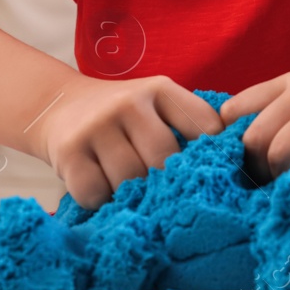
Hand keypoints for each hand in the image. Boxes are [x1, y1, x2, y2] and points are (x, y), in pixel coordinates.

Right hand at [24, 73, 223, 209]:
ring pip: (130, 180)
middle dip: (164, 181)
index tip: (206, 176)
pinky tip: (101, 186)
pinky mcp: (68, 152)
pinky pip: (97, 193)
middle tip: (159, 189)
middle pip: (164, 160)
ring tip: (127, 186)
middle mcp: (128, 103)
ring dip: (131, 193)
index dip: (210, 157)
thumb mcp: (157, 105)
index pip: (204, 127)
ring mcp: (96, 126)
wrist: (59, 106)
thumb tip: (231, 168)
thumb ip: (188, 126)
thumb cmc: (123, 117)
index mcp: (160, 90)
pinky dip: (102, 200)